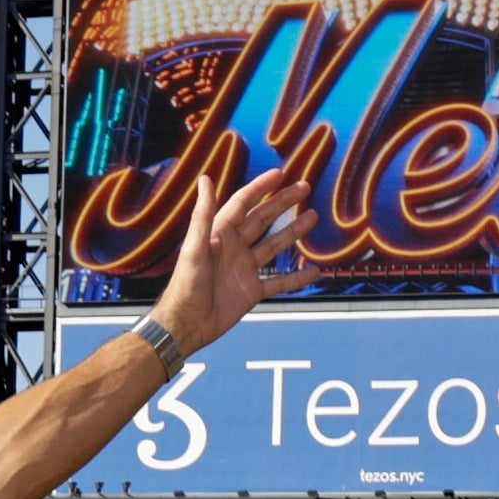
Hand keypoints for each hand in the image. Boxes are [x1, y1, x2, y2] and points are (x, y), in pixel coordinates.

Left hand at [148, 151, 316, 349]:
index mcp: (220, 233)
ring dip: (292, 232)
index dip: (261, 187)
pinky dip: (296, 277)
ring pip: (274, 245)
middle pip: (263, 219)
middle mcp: (234, 248)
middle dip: (283, 203)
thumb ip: (203, 214)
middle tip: (304, 187)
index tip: (279, 174)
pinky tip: (313, 271)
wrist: (186, 324)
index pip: (244, 203)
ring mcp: (244, 269)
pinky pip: (279, 281)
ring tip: (313, 217)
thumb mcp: (194, 247)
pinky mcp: (251, 290)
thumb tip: (205, 179)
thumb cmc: (185, 286)